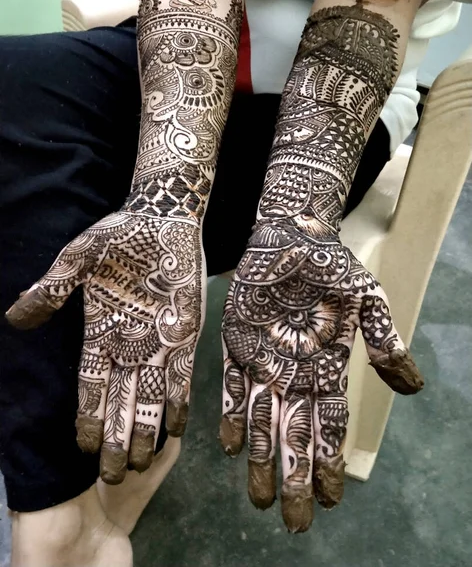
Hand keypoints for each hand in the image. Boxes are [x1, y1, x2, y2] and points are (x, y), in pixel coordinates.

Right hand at [6, 211, 202, 483]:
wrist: (163, 218)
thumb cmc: (120, 235)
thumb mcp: (79, 259)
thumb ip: (52, 289)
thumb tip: (15, 317)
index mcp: (100, 331)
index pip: (91, 385)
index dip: (88, 417)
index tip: (84, 449)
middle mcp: (128, 345)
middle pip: (120, 401)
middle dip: (116, 437)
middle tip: (112, 477)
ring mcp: (158, 341)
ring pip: (151, 395)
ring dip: (146, 428)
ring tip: (141, 464)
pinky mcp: (185, 333)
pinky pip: (183, 374)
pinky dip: (179, 401)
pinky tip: (176, 430)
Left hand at [220, 221, 423, 531]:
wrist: (291, 234)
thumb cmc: (332, 265)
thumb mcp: (367, 301)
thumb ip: (386, 342)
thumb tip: (414, 389)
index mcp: (327, 367)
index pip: (330, 424)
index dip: (329, 461)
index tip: (329, 498)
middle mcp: (295, 372)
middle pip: (295, 433)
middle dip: (295, 475)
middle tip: (293, 520)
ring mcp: (264, 361)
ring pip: (261, 420)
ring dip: (261, 459)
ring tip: (261, 499)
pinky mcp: (237, 344)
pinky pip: (231, 386)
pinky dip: (230, 416)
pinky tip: (230, 447)